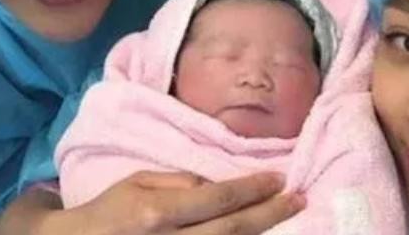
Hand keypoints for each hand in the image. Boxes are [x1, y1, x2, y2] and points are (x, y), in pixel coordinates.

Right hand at [38, 171, 303, 234]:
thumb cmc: (109, 211)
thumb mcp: (137, 184)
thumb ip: (178, 182)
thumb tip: (217, 185)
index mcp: (158, 213)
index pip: (217, 199)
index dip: (252, 189)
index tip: (278, 178)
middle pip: (233, 230)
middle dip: (270, 213)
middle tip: (298, 198)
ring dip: (262, 233)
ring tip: (287, 216)